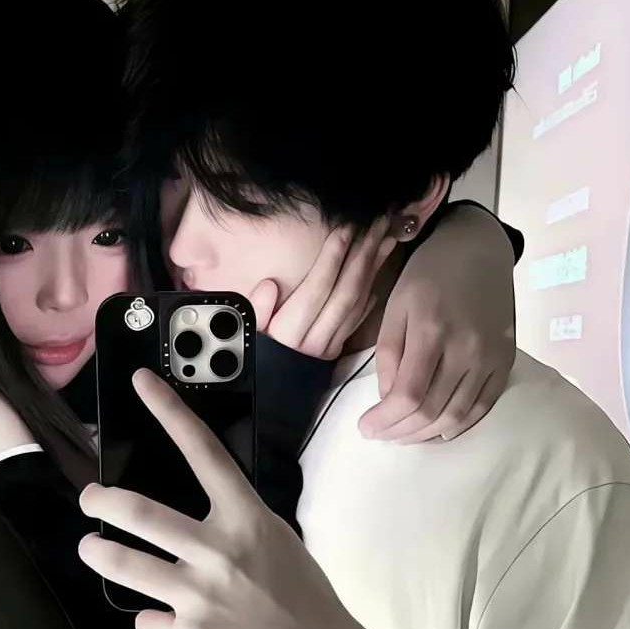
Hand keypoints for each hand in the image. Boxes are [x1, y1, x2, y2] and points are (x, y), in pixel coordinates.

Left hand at [78, 370, 363, 628]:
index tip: (140, 382)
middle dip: (102, 501)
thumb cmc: (302, 597)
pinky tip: (177, 625)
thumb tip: (184, 526)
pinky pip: (149, 622)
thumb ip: (232, 526)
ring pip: (125, 564)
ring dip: (99, 553)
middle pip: (139, 512)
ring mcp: (200, 594)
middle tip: (90, 497)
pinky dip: (157, 622)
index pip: (203, 451)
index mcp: (247, 517)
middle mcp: (219, 550)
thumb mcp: (275, 541)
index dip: (169, 412)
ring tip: (91, 549)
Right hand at [251, 217, 397, 359]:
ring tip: (386, 240)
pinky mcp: (333, 355)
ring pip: (356, 304)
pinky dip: (368, 297)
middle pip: (345, 293)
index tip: (346, 229)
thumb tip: (269, 285)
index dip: (333, 259)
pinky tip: (376, 277)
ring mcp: (327, 349)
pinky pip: (356, 322)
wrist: (262, 404)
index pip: (317, 289)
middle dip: (363, 256)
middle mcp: (313, 340)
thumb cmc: (249, 364)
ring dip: (373, 271)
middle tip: (378, 224)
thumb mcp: (243, 338)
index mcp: (287, 334)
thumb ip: (255, 312)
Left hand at [359, 204, 516, 442]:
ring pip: (457, 416)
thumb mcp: (396, 307)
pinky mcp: (507, 359)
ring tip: (403, 435)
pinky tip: (438, 430)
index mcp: (432, 330)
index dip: (384, 421)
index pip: (408, 395)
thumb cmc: (428, 275)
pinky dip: (459, 425)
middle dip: (399, 432)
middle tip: (380, 435)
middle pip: (431, 411)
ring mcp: (491, 356)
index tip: (365, 427)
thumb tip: (388, 400)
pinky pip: (483, 406)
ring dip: (425, 434)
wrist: (478, 248)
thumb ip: (389, 355)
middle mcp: (467, 347)